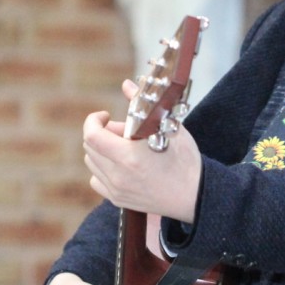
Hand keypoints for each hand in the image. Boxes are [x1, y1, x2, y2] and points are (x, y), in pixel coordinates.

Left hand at [82, 80, 201, 222]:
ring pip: (91, 162)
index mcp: (130, 156)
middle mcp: (119, 175)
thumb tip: (127, 85)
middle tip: (123, 131)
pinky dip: (103, 169)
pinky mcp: (117, 199)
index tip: (105, 115)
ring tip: (124, 147)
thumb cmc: (185, 161)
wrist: (195, 195)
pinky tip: (121, 165)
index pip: (92, 135)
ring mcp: (117, 189)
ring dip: (102, 150)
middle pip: (90, 147)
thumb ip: (142, 105)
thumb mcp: (169, 127)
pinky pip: (96, 179)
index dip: (93, 120)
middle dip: (102, 132)